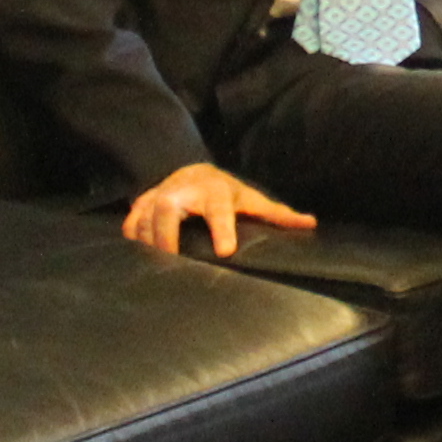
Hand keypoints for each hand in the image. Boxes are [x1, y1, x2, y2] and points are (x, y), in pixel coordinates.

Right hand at [125, 160, 314, 258]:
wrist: (193, 172)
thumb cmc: (227, 193)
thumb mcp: (252, 200)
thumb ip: (278, 215)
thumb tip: (311, 224)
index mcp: (216, 192)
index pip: (219, 209)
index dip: (222, 229)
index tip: (225, 251)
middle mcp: (184, 190)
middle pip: (168, 209)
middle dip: (166, 237)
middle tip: (172, 266)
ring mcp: (160, 194)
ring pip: (145, 217)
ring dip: (148, 243)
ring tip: (156, 269)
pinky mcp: (143, 202)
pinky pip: (131, 222)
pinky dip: (133, 240)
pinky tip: (139, 259)